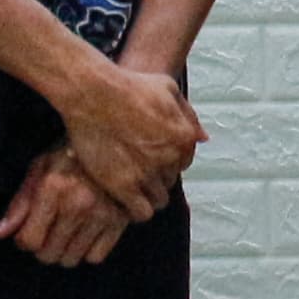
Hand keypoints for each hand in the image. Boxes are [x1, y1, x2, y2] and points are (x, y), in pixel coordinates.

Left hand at [0, 148, 131, 267]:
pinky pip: (96, 257)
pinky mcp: (121, 221)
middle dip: (43, 248)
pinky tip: (87, 235)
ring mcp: (102, 215)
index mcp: (53, 189)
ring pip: (72, 258)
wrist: (117, 140)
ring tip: (67, 234)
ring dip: (64, 251)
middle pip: (49, 254)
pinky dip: (88, 251)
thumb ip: (20, 201)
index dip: (24, 240)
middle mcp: (77, 205)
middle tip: (48, 233)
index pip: (29, 240)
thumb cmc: (71, 152)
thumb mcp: (40, 167)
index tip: (29, 230)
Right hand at [53, 61, 201, 215]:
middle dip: (155, 178)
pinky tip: (122, 202)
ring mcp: (147, 173)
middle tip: (134, 172)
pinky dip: (134, 210)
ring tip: (128, 188)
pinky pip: (140, 212)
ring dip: (146, 195)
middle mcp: (170, 158)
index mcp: (185, 137)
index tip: (149, 160)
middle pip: (169, 181)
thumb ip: (188, 115)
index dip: (166, 162)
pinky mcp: (123, 185)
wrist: (94, 94)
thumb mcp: (169, 90)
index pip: (182, 163)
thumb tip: (204, 138)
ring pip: (157, 200)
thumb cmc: (130, 86)